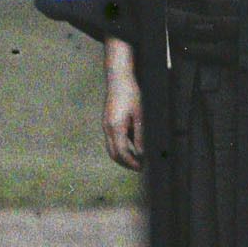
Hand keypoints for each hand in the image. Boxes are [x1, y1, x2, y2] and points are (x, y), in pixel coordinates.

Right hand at [103, 36, 142, 171]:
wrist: (118, 79)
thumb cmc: (131, 94)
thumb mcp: (139, 115)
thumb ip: (139, 136)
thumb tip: (141, 154)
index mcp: (116, 127)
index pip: (122, 153)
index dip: (131, 163)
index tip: (142, 167)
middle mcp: (107, 128)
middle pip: (113, 154)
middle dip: (126, 163)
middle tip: (140, 167)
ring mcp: (105, 125)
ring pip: (111, 148)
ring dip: (122, 156)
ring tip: (137, 158)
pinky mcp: (107, 122)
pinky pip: (112, 140)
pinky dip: (120, 147)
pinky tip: (132, 146)